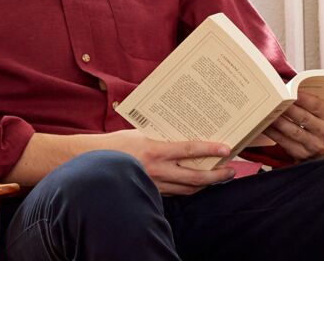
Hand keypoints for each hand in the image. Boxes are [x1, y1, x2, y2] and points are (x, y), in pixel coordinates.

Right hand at [109, 130, 235, 195]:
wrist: (92, 163)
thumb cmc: (116, 144)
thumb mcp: (141, 133)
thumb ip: (161, 134)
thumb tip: (184, 130)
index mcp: (155, 151)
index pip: (189, 150)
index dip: (210, 149)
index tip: (227, 149)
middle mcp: (156, 171)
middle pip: (194, 178)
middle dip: (216, 175)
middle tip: (231, 171)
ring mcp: (154, 185)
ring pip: (187, 190)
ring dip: (206, 185)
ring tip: (219, 178)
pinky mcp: (150, 193)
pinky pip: (175, 193)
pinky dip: (189, 189)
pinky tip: (197, 184)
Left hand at [264, 92, 323, 162]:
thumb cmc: (322, 120)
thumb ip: (316, 96)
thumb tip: (296, 84)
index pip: (317, 105)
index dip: (303, 98)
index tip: (290, 90)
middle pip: (303, 118)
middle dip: (288, 108)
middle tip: (276, 98)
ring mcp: (314, 145)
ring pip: (293, 131)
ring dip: (279, 121)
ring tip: (269, 111)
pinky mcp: (302, 154)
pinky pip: (285, 143)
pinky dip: (274, 133)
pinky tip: (267, 125)